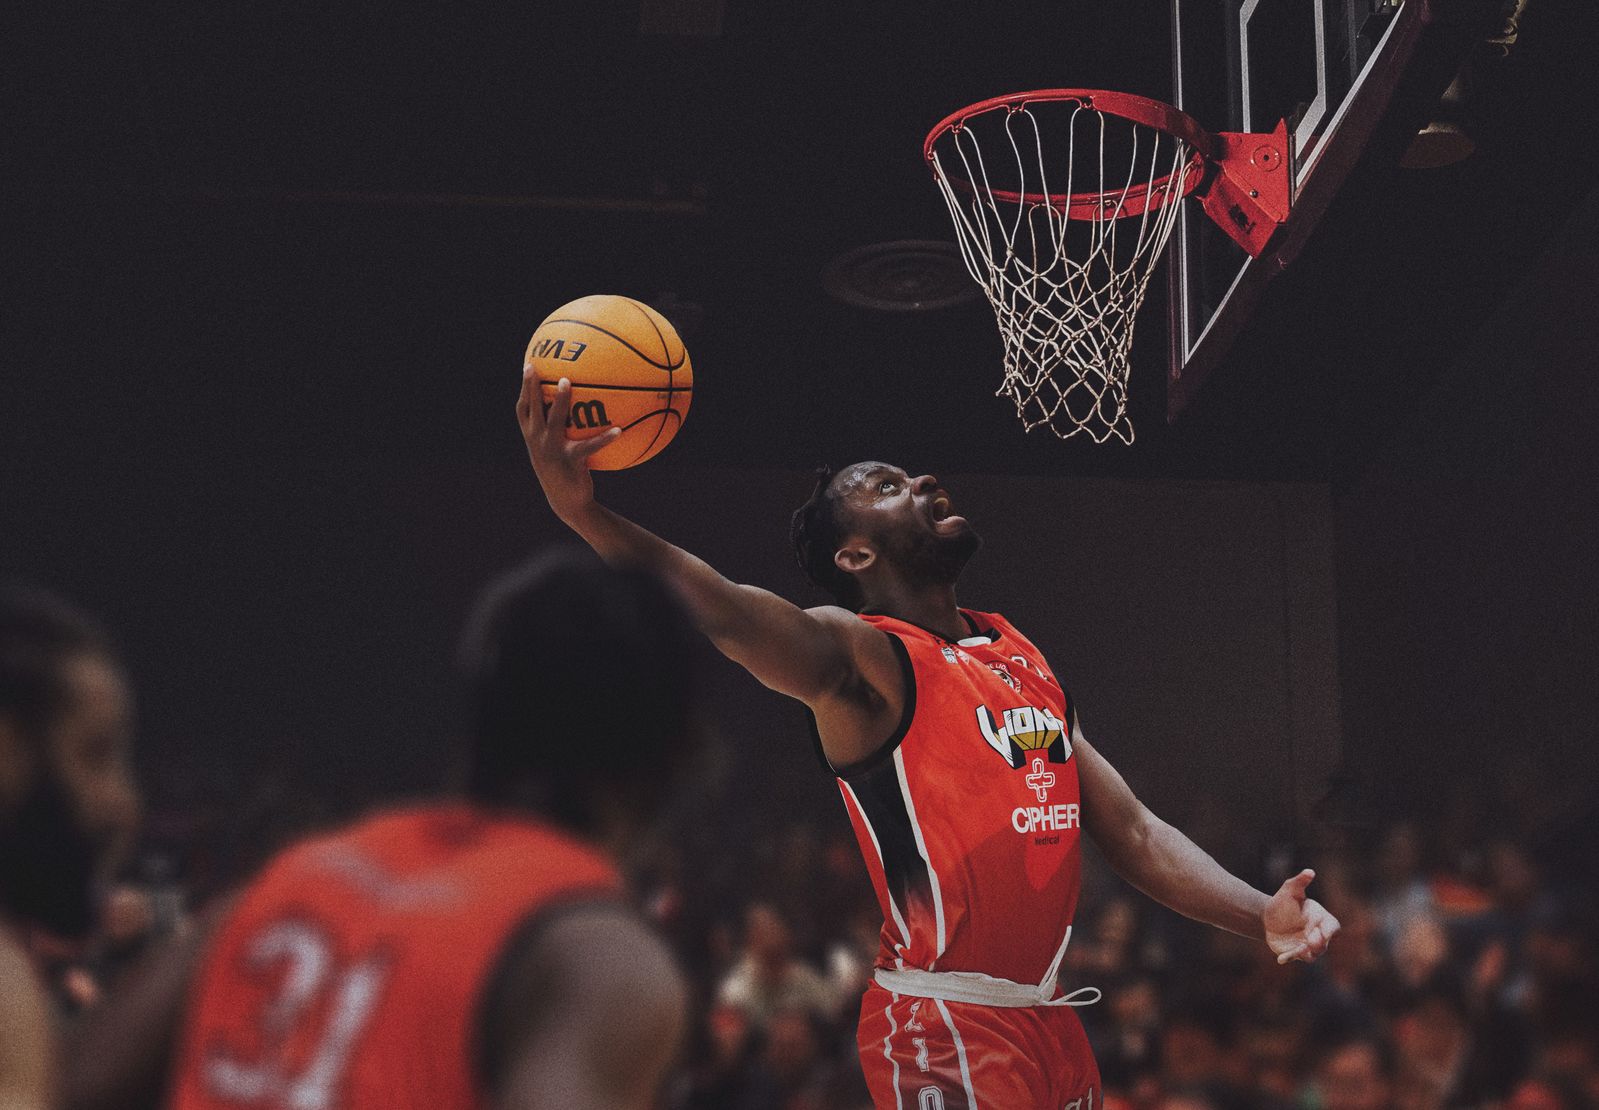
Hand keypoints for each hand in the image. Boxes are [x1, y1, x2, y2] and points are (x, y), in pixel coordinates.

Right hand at [517, 365, 620, 520]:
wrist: (566, 502)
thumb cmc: (564, 472)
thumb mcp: (555, 451)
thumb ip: (558, 431)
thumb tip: (576, 408)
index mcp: (532, 438)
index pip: (523, 409)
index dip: (524, 388)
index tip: (528, 366)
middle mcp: (538, 441)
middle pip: (531, 408)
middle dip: (532, 386)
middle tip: (535, 366)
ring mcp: (552, 450)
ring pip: (554, 419)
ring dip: (560, 400)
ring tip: (568, 382)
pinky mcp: (570, 460)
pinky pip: (589, 446)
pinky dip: (605, 438)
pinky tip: (619, 430)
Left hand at [1264, 868, 1340, 964]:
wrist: (1267, 917)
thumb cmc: (1283, 901)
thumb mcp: (1289, 889)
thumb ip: (1299, 881)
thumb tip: (1309, 871)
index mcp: (1320, 918)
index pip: (1333, 926)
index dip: (1329, 930)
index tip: (1322, 932)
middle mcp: (1318, 934)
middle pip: (1325, 943)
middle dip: (1319, 944)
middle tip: (1310, 942)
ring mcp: (1308, 946)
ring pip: (1313, 954)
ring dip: (1306, 953)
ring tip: (1296, 951)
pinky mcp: (1297, 953)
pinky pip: (1297, 958)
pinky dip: (1290, 958)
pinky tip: (1280, 958)